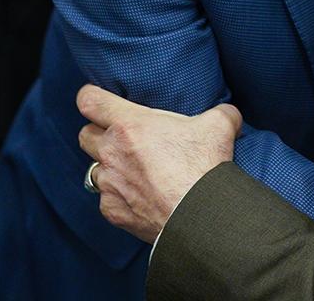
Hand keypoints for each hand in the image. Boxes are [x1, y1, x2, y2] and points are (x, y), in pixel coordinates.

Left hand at [76, 85, 241, 242]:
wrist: (200, 217)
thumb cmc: (204, 168)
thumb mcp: (219, 126)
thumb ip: (221, 112)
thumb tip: (229, 113)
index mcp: (129, 125)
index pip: (89, 100)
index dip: (91, 97)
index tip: (99, 101)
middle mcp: (111, 152)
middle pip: (84, 134)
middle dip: (99, 134)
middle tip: (122, 137)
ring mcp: (109, 184)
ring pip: (94, 168)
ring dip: (108, 167)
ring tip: (133, 170)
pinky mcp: (112, 211)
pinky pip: (106, 199)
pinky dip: (119, 197)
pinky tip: (140, 196)